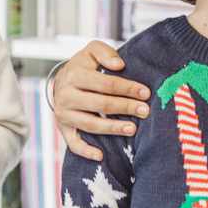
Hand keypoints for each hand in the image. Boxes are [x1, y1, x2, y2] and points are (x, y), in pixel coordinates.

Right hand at [51, 42, 149, 161]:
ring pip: (91, 124)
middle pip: (101, 104)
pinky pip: (73, 144)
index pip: (106, 84)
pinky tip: (101, 156)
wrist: (61, 81)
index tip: (145, 93)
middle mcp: (66, 95)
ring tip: (133, 129)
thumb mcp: (92, 51)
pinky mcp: (63, 129)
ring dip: (113, 128)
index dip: (127, 88)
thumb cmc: (84, 67)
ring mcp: (64, 114)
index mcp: (74, 75)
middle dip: (126, 107)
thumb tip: (119, 65)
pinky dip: (86, 151)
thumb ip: (105, 53)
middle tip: (145, 111)